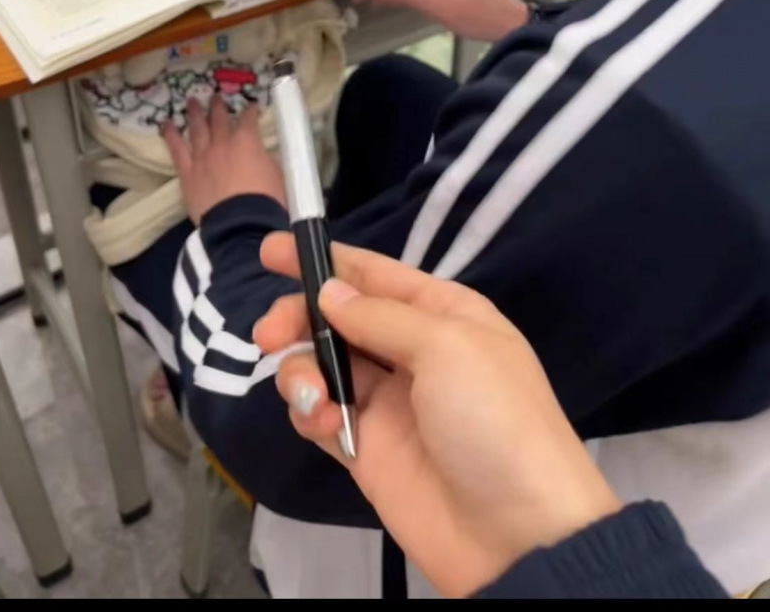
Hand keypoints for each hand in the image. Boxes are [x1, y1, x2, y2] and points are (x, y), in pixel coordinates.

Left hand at [163, 97, 284, 225]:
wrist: (241, 224)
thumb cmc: (267, 201)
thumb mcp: (277, 174)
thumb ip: (265, 159)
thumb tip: (259, 155)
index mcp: (247, 142)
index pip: (248, 120)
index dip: (250, 112)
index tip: (252, 107)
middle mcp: (222, 144)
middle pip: (219, 119)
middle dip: (218, 107)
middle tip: (215, 97)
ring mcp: (202, 157)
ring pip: (197, 129)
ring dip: (194, 114)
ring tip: (191, 101)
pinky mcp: (187, 173)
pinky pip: (176, 150)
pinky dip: (170, 135)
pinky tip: (166, 124)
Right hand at [253, 235, 620, 597]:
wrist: (516, 532)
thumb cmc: (494, 417)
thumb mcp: (447, 346)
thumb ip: (380, 316)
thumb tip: (330, 292)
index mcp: (440, 314)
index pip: (373, 274)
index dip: (323, 260)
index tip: (271, 251)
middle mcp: (410, 350)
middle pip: (336, 318)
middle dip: (297, 319)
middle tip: (267, 334)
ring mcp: (386, 401)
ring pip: (320, 364)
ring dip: (301, 371)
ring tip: (314, 396)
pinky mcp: (365, 447)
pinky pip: (321, 414)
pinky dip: (312, 413)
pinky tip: (327, 424)